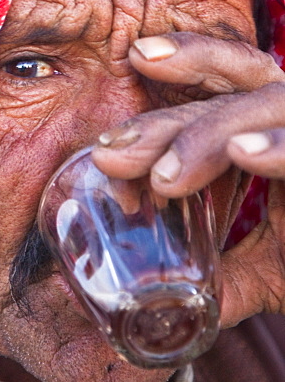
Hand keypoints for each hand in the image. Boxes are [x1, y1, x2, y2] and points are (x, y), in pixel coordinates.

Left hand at [91, 32, 284, 328]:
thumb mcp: (279, 270)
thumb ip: (228, 278)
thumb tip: (160, 307)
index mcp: (279, 127)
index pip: (223, 88)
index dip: (178, 74)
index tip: (123, 82)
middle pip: (232, 93)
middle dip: (168, 124)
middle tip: (113, 157)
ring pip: (270, 104)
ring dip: (213, 136)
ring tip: (166, 176)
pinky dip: (281, 146)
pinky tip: (247, 156)